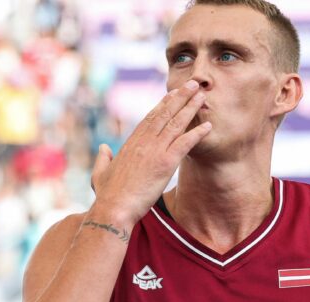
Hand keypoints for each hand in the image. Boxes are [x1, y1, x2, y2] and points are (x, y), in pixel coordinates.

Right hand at [90, 80, 211, 226]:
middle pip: (164, 114)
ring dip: (191, 108)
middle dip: (180, 98)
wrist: (113, 208)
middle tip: (192, 84)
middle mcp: (143, 143)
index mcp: (130, 144)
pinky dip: (197, 133)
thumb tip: (104, 148)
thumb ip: (103, 158)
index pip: (149, 119)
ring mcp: (155, 151)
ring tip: (202, 95)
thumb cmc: (107, 195)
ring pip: (176, 124)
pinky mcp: (165, 163)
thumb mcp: (100, 173)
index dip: (162, 105)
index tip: (172, 94)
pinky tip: (209, 126)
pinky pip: (185, 143)